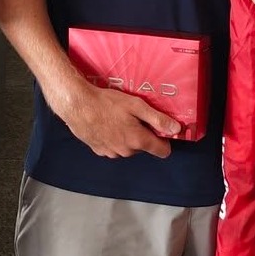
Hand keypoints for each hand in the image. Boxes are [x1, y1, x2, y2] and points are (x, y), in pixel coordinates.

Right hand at [49, 77, 179, 158]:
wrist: (77, 105)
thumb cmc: (107, 102)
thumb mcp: (136, 105)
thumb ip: (158, 119)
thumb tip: (176, 129)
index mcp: (138, 141)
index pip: (162, 151)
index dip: (164, 139)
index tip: (158, 127)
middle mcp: (126, 151)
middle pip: (143, 147)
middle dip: (142, 134)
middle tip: (133, 116)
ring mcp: (111, 153)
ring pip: (127, 147)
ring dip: (126, 136)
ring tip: (117, 118)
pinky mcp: (98, 150)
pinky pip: (113, 147)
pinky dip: (113, 138)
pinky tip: (106, 124)